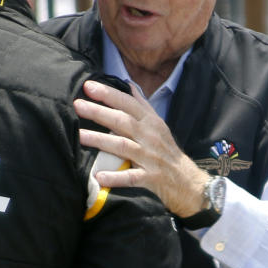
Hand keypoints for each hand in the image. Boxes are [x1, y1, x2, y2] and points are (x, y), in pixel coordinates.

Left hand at [74, 80, 207, 217]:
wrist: (189, 182)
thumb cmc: (168, 152)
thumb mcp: (159, 125)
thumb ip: (142, 105)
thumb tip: (128, 84)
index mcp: (151, 122)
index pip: (128, 103)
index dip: (109, 94)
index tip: (89, 86)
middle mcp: (150, 137)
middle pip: (122, 121)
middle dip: (99, 112)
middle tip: (78, 105)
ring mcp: (150, 158)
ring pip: (123, 146)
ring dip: (101, 140)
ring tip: (80, 136)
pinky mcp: (151, 178)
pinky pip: (131, 177)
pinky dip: (116, 177)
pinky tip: (99, 176)